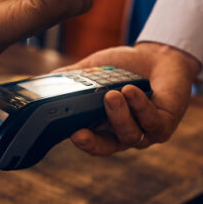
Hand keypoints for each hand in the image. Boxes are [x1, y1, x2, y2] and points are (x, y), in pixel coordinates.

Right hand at [58, 42, 199, 154]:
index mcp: (103, 125)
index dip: (81, 141)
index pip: (89, 140)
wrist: (159, 56)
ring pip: (129, 135)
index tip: (70, 134)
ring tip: (111, 94)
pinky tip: (131, 90)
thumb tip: (37, 82)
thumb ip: (69, 78)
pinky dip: (139, 107)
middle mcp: (122, 133)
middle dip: (93, 143)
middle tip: (79, 133)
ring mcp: (144, 131)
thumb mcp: (92, 69)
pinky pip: (151, 122)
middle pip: (106, 147)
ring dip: (118, 116)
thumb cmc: (125, 66)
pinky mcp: (165, 124)